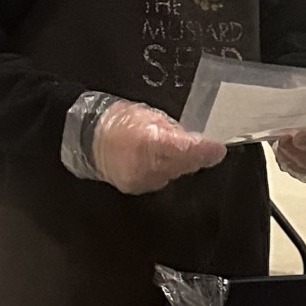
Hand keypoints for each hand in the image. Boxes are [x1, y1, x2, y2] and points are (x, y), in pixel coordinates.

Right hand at [92, 100, 225, 195]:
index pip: (186, 150)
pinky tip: (161, 162)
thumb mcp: (149, 116)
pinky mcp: (136, 189)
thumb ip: (174, 131)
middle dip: (197, 157)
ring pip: (175, 174)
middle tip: (205, 147)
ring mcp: (141, 180)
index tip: (219, 149)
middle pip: (184, 165)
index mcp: (149, 141)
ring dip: (181, 164)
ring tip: (175, 151)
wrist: (86, 139)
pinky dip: (166, 171)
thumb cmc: (118, 120)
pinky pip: (162, 180)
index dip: (206, 151)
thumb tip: (197, 141)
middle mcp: (146, 165)